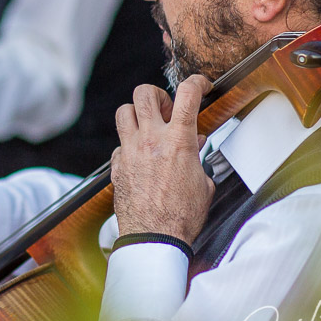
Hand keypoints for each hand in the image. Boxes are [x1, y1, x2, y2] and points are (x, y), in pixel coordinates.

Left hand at [111, 75, 214, 244]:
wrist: (154, 237)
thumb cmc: (181, 217)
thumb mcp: (203, 184)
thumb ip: (198, 158)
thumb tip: (195, 146)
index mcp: (178, 141)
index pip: (188, 95)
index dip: (197, 82)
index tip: (200, 85)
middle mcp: (150, 140)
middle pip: (144, 93)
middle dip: (157, 95)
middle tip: (166, 109)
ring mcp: (130, 150)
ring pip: (124, 111)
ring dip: (137, 114)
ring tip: (149, 126)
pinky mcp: (117, 164)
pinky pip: (119, 143)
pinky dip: (129, 144)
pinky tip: (140, 156)